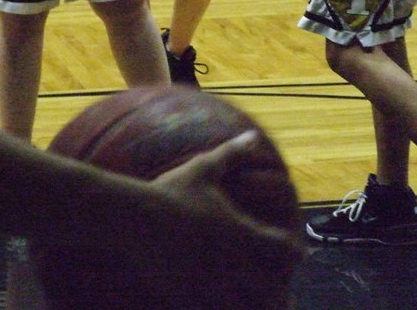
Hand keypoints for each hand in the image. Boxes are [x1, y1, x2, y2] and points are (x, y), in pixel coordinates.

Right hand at [149, 131, 302, 308]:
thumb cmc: (170, 191)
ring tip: (254, 305)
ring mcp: (211, 286)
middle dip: (279, 293)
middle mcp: (232, 264)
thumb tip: (252, 135)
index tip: (295, 254)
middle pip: (273, 291)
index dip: (294, 253)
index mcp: (241, 233)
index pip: (285, 250)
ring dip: (253, 307)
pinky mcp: (189, 300)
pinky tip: (220, 307)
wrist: (133, 218)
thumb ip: (231, 154)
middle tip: (280, 293)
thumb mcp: (203, 168)